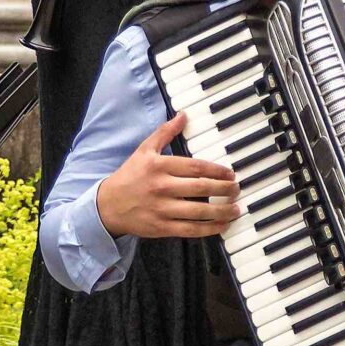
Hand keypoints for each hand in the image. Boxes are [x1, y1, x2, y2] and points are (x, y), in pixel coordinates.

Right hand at [94, 113, 240, 239]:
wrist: (108, 206)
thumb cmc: (129, 176)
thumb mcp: (144, 150)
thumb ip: (165, 132)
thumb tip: (183, 116)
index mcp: (159, 166)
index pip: (195, 167)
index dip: (217, 170)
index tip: (230, 173)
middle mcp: (162, 187)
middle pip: (201, 188)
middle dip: (224, 189)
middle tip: (236, 188)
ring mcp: (162, 209)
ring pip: (199, 211)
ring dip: (222, 210)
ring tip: (235, 208)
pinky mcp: (162, 227)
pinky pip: (190, 230)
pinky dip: (209, 229)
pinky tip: (222, 225)